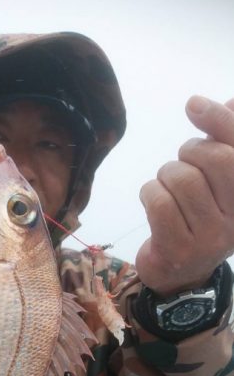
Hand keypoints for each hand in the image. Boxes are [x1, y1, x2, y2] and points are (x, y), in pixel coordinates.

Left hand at [136, 96, 233, 295]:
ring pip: (182, 179)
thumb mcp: (217, 181)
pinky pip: (159, 203)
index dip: (220, 121)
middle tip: (180, 163)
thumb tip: (232, 100)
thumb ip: (226, 141)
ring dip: (165, 175)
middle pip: (216, 160)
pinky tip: (152, 201)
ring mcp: (210, 237)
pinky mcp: (179, 249)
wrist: (179, 275)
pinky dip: (149, 193)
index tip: (193, 103)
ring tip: (165, 187)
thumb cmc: (197, 217)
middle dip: (190, 151)